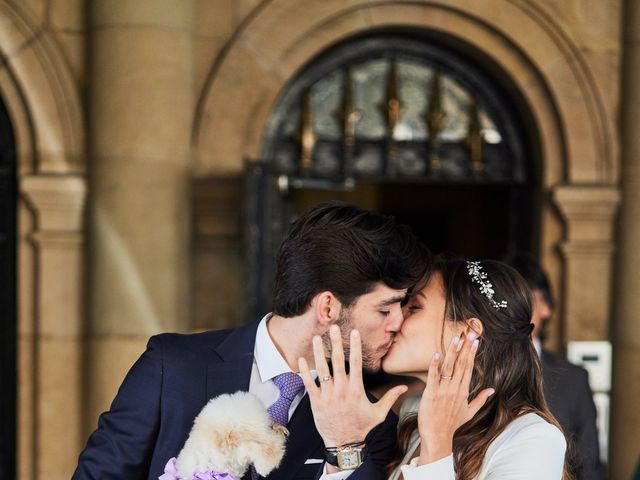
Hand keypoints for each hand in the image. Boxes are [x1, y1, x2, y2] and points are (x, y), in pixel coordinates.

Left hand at [298, 325, 407, 447]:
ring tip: (316, 338)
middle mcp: (341, 390)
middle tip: (333, 327)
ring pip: (322, 369)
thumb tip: (404, 387)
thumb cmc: (361, 427)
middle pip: (337, 361)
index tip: (353, 332)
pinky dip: (304, 372)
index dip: (355, 345)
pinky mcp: (316, 402)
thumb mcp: (379, 413)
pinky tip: (300, 360)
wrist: (344, 444)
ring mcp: (327, 395)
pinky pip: (309, 384)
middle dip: (335, 342)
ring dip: (318, 352)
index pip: (356, 362)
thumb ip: (390, 397)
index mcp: (356, 389)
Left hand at [417, 329, 494, 464]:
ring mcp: (443, 391)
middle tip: (471, 332)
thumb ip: (481, 399)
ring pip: (449, 368)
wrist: (438, 438)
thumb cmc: (451, 425)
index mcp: (463, 391)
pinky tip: (437, 354)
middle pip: (462, 364)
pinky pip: (433, 377)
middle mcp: (455, 389)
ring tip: (458, 338)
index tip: (476, 339)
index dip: (472, 352)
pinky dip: (435, 365)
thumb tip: (492, 390)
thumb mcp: (469, 412)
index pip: (469, 367)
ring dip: (453, 352)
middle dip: (466, 348)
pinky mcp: (431, 394)